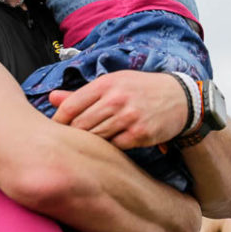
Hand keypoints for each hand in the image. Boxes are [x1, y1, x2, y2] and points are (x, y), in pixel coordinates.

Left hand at [49, 70, 186, 149]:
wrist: (179, 98)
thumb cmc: (140, 89)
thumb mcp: (113, 83)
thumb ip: (81, 94)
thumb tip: (51, 98)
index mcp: (106, 84)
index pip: (70, 106)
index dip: (58, 120)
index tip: (55, 128)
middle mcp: (116, 99)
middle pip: (80, 125)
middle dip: (73, 134)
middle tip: (69, 140)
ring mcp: (129, 118)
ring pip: (96, 137)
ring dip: (90, 143)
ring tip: (87, 145)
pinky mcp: (140, 134)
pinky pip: (114, 147)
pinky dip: (109, 148)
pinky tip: (109, 146)